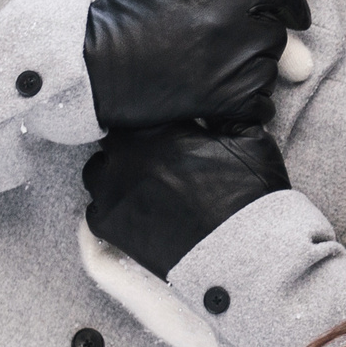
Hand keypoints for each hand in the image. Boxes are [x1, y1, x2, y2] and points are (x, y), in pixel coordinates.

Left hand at [83, 122, 290, 279]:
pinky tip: (134, 211)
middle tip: (153, 154)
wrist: (241, 251)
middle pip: (113, 139)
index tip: (160, 125)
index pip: (136, 107)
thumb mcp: (251, 140)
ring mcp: (114, 192)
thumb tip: (219, 95)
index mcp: (159, 130)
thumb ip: (228, 111)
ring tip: (138, 182)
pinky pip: (94, 210)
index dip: (147, 114)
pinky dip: (110, 208)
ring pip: (97, 170)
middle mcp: (128, 156)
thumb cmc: (249, 194)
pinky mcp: (110, 225)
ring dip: (113, 172)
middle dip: (130, 143)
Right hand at [84, 0, 311, 130]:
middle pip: (275, 33)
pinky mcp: (217, 103)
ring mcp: (226, 70)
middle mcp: (231, 32)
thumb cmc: (122, 10)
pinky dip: (255, 105)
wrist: (92, 63)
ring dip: (257, 68)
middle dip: (262, 34)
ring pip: (268, 69)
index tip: (299, 14)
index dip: (294, 2)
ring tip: (230, 67)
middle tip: (239, 38)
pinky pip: (260, 106)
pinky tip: (237, 98)